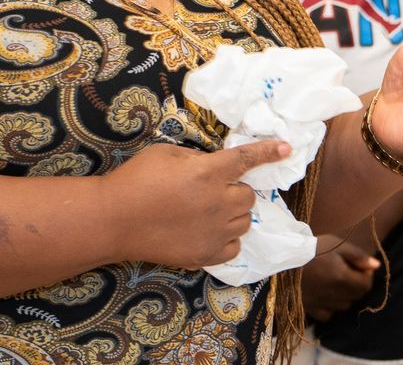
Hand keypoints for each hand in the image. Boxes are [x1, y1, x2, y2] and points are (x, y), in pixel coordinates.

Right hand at [104, 140, 291, 269]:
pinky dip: (226, 237)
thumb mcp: (165, 153)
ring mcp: (214, 232)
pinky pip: (234, 246)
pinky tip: (207, 231)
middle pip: (248, 197)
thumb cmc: (136, 179)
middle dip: (234, 190)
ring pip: (244, 221)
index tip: (287, 148)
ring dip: (233, 213)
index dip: (269, 152)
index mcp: (207, 173)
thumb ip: (195, 159)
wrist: (115, 219)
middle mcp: (218, 203)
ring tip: (208, 211)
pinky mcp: (206, 255)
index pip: (246, 160)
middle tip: (212, 190)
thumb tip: (212, 167)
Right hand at [302, 239, 379, 321]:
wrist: (280, 257)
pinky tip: (323, 294)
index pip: (366, 284)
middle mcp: (335, 295)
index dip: (365, 274)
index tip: (356, 264)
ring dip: (343, 296)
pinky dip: (329, 307)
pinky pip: (327, 314)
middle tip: (344, 270)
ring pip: (343, 306)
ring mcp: (322, 304)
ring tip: (332, 281)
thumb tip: (376, 266)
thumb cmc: (310, 248)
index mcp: (342, 278)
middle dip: (355, 284)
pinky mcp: (310, 309)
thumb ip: (358, 255)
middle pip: (356, 296)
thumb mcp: (335, 243)